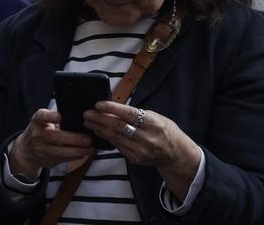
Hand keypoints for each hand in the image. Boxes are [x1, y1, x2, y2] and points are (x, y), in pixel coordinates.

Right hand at [9, 108, 94, 177]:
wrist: (27, 151)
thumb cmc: (41, 131)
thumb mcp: (43, 121)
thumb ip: (56, 118)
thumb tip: (81, 117)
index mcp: (37, 121)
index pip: (41, 116)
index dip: (50, 116)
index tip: (60, 116)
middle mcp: (37, 134)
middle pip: (53, 136)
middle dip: (72, 139)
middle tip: (88, 139)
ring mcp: (42, 149)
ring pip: (60, 151)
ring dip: (77, 151)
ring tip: (90, 148)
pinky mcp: (48, 160)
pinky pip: (63, 159)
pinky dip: (75, 157)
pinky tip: (85, 154)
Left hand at [84, 102, 200, 198]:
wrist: (176, 154)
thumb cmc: (165, 130)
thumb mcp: (156, 117)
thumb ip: (137, 114)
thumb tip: (113, 108)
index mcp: (154, 123)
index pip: (129, 114)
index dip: (112, 109)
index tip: (97, 104)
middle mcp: (148, 138)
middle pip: (119, 127)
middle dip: (100, 120)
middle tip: (87, 114)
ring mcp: (142, 151)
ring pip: (116, 138)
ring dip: (99, 129)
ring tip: (88, 122)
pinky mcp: (136, 159)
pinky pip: (118, 146)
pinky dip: (107, 138)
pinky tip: (99, 132)